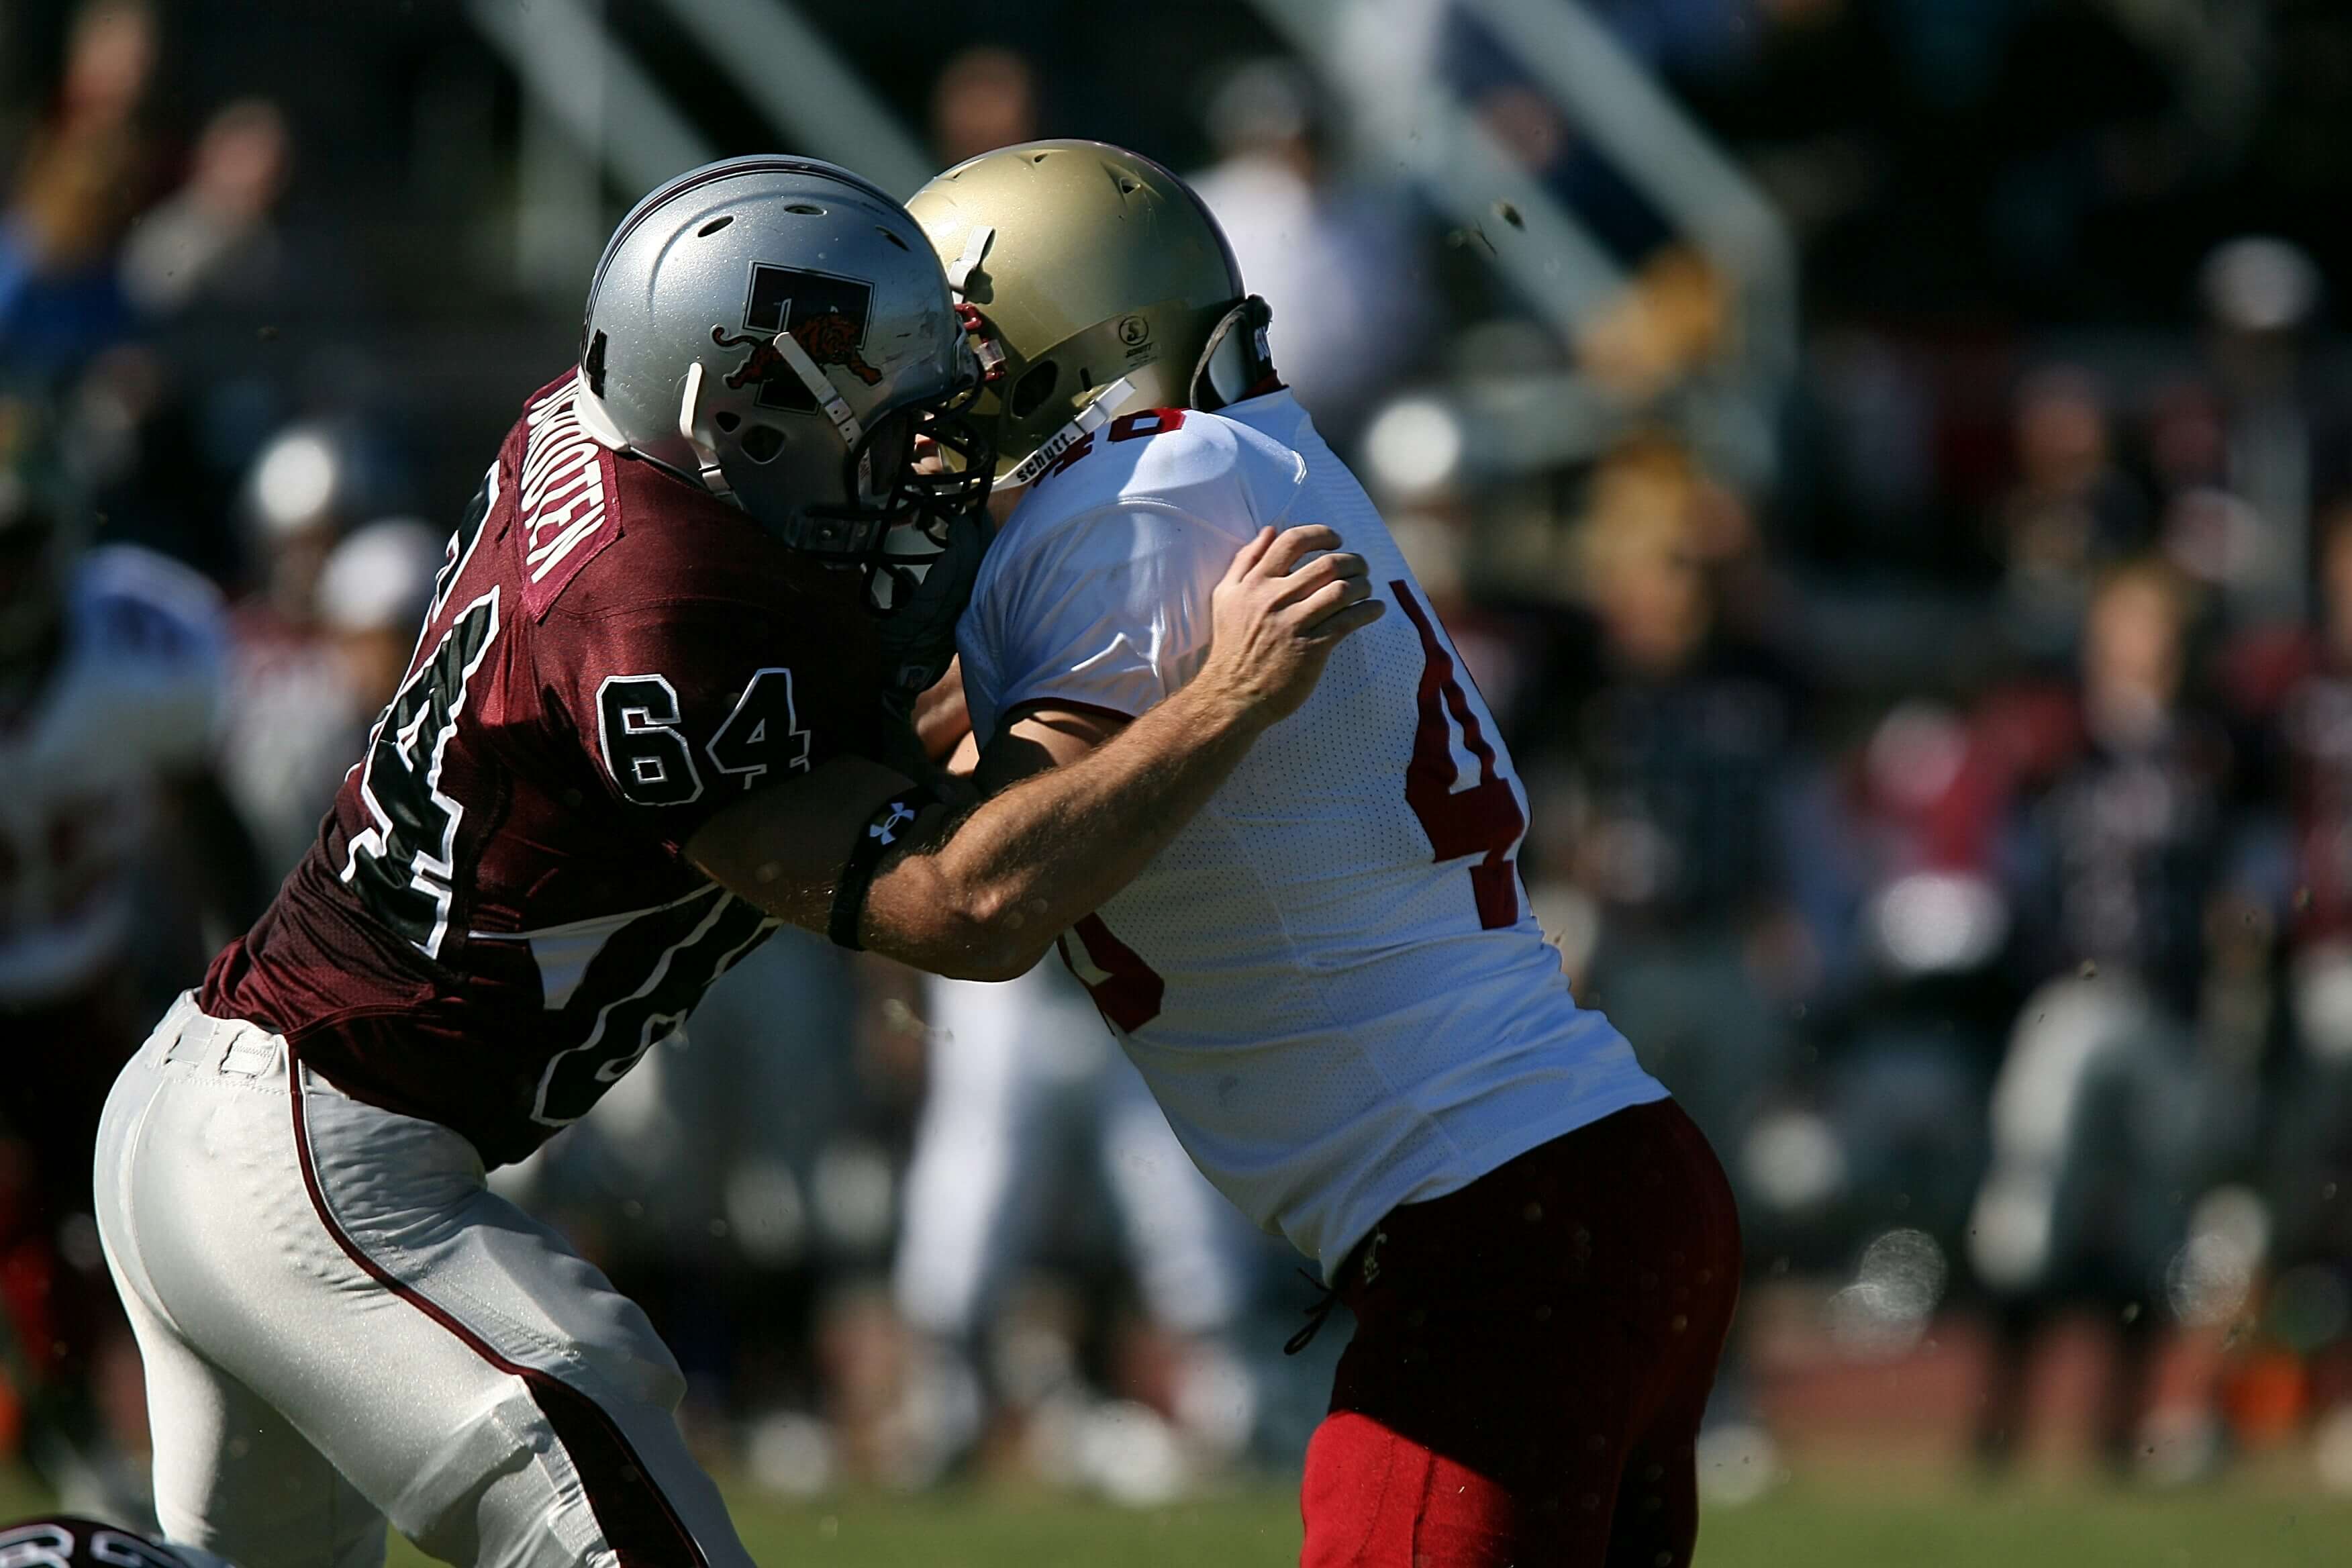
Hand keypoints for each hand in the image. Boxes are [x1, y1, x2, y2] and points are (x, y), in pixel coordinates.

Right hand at [1193, 525, 1384, 723]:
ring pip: (1342, 590)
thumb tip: (1269, 530)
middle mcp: (1274, 599)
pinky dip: (1369, 610)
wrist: (1231, 695)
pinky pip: (1349, 621)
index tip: (1336, 540)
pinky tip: (1374, 609)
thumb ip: (1245, 561)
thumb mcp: (1225, 597)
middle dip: (1353, 561)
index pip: (1293, 541)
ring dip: (1363, 585)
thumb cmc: (1231, 645)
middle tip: (1359, 567)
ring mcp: (1294, 624)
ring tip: (1366, 589)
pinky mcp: (1311, 648)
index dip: (1321, 534)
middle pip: (1327, 564)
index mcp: (1255, 583)